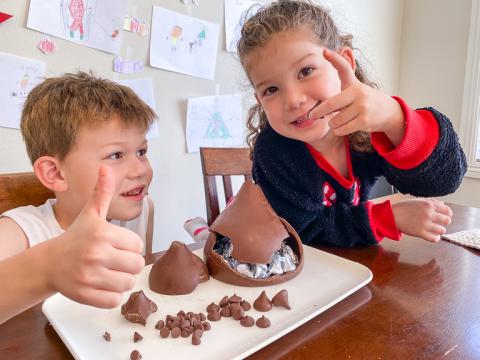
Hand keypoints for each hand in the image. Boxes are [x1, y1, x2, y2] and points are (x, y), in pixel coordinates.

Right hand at [46, 166, 144, 307]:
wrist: (50, 262)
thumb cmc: (76, 237)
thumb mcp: (90, 214)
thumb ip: (102, 192)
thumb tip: (105, 167)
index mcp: (103, 233)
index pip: (138, 246)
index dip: (130, 247)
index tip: (118, 246)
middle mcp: (96, 254)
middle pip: (137, 266)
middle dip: (129, 265)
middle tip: (115, 261)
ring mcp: (90, 276)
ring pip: (128, 284)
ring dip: (122, 281)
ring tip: (109, 273)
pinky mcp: (85, 295)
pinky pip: (115, 300)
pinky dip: (112, 296)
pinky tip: (102, 285)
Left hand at [309, 49, 405, 144]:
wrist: (388, 112)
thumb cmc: (364, 101)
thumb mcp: (354, 91)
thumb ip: (339, 93)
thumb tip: (320, 107)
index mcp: (354, 84)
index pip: (344, 68)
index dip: (334, 59)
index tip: (324, 51)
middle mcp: (358, 93)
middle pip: (331, 104)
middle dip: (318, 112)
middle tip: (311, 115)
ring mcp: (362, 107)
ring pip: (335, 120)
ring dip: (332, 124)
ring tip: (339, 120)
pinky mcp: (364, 121)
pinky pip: (341, 129)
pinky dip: (338, 130)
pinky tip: (343, 127)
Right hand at [391, 199, 451, 241]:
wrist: (392, 215)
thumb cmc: (404, 207)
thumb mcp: (418, 200)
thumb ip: (432, 201)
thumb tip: (443, 204)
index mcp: (429, 204)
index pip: (447, 210)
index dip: (448, 214)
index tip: (446, 216)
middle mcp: (428, 214)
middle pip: (447, 221)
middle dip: (445, 222)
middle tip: (439, 223)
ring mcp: (424, 224)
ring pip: (442, 230)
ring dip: (439, 230)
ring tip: (434, 230)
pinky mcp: (420, 233)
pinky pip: (434, 239)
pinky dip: (436, 238)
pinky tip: (433, 236)